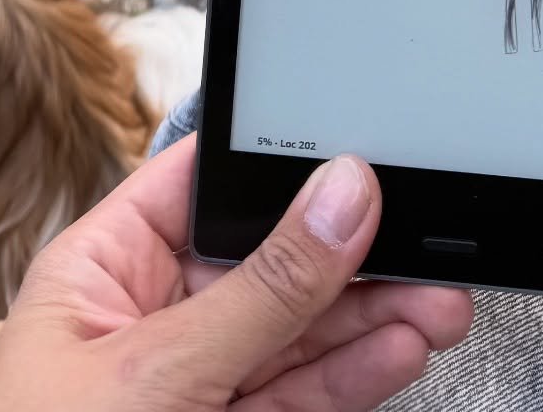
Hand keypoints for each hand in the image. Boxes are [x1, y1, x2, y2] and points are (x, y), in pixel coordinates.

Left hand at [0, 137, 472, 411]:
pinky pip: (298, 395)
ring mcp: (190, 389)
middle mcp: (148, 321)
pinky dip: (352, 377)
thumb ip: (258, 291)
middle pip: (265, 263)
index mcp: (102, 269)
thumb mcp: (155, 374)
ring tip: (440, 304)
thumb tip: (339, 195)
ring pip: (296, 335)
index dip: (279, 165)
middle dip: (350, 257)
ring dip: (372, 320)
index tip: (361, 155)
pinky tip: (399, 351)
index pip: (201, 186)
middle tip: (429, 246)